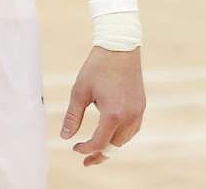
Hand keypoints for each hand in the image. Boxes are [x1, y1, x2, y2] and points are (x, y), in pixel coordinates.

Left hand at [61, 46, 144, 166]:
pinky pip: (133, 128)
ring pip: (125, 139)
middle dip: (100, 154)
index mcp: (113, 114)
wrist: (119, 46)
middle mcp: (129, 116)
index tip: (75, 147)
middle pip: (114, 146)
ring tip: (97, 147)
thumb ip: (72, 117)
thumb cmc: (97, 67)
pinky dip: (122, 135)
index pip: (99, 142)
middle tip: (86, 159)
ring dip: (111, 145)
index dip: (85, 149)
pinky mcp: (141, 104)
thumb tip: (65, 137)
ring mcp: (138, 111)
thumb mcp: (79, 91)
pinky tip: (111, 133)